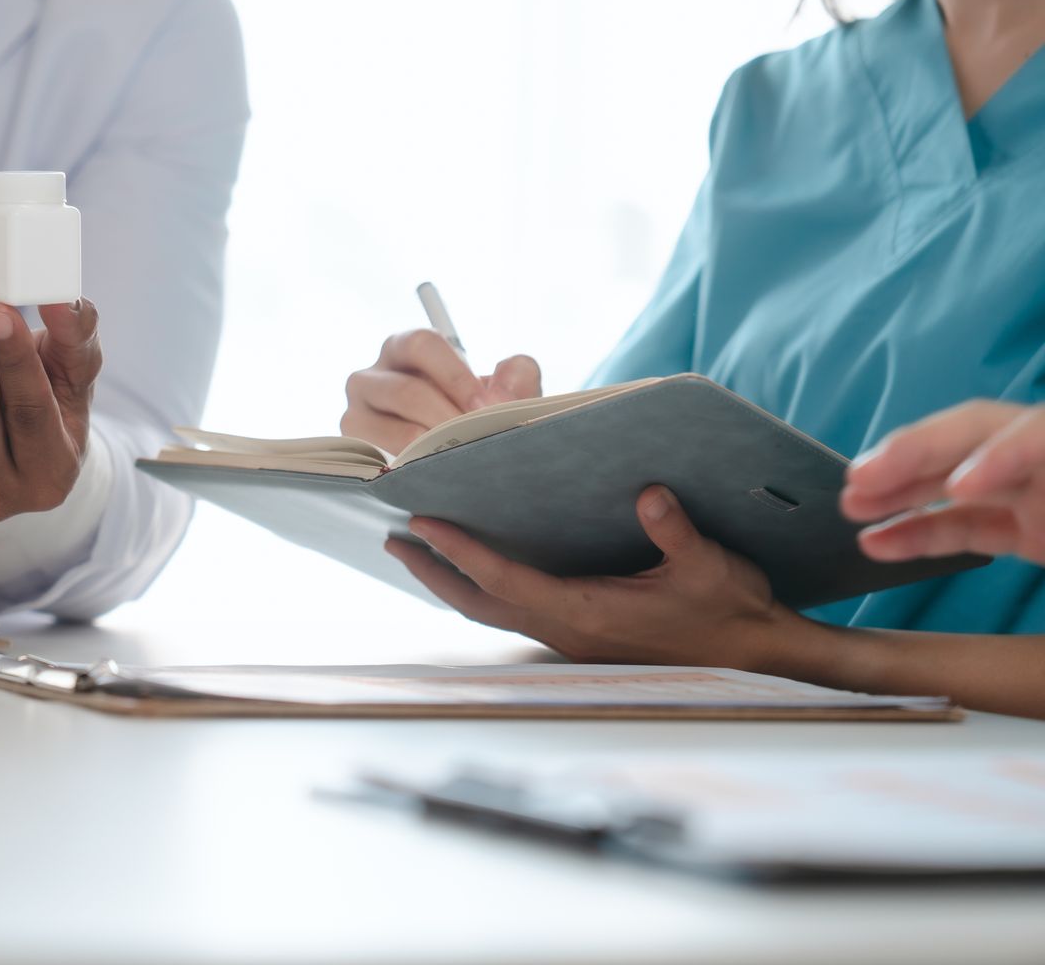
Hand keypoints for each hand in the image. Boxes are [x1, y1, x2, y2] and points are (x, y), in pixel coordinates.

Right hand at [341, 330, 540, 453]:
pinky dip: (415, 470)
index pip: (422, 345)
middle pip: (406, 391)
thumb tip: (504, 392)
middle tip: (479, 439)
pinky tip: (440, 476)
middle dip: (449, 419)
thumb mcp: (500, 388)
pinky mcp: (356, 448)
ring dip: (435, 448)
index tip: (487, 406)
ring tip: (464, 459)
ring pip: (395, 430)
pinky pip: (382, 461)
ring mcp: (356, 413)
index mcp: (403, 349)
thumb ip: (518, 376)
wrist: (452, 447)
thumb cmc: (471, 411)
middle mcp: (370, 377)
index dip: (455, 375)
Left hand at [385, 486, 798, 669]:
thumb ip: (676, 533)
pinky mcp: (582, 637)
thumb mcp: (710, 566)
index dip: (461, 552)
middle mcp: (570, 631)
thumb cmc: (732, 609)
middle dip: (433, 573)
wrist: (757, 655)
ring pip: (493, 614)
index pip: (506, 580)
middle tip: (393, 540)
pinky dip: (482, 593)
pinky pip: (514, 614)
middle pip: (480, 604)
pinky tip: (475, 573)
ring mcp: (572, 639)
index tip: (422, 524)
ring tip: (416, 553)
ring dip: (451, 586)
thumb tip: (649, 494)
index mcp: (589, 613)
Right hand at [843, 400, 1044, 565]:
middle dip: (912, 457)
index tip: (957, 489)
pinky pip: (964, 527)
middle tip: (860, 477)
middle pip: (968, 442)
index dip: (991, 455)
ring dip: (899, 494)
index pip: (1032, 433)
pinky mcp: (1021, 529)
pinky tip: (879, 542)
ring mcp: (1028, 493)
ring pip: (954, 482)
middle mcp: (1042, 464)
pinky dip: (919, 534)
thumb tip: (983, 488)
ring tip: (853, 506)